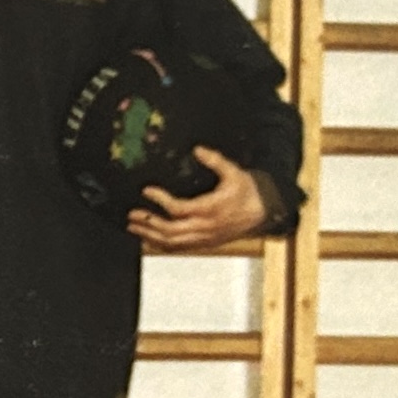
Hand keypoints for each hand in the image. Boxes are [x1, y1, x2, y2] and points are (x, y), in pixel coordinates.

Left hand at [128, 146, 269, 252]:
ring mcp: (204, 237)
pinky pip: (180, 248)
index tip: (147, 191)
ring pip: (172, 242)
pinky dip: (162, 245)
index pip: (179, 208)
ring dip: (150, 235)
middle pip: (170, 230)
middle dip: (148, 222)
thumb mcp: (234, 172)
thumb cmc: (249, 193)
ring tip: (133, 227)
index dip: (160, 200)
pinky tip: (149, 239)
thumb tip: (198, 150)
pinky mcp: (205, 243)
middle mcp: (205, 226)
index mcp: (211, 209)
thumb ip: (216, 161)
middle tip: (132, 215)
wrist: (265, 212)